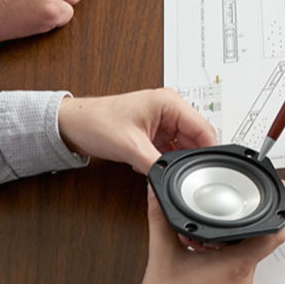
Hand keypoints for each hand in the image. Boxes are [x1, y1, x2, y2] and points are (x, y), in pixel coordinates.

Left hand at [57, 88, 215, 173]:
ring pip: (181, 148)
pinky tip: (147, 166)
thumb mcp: (131, 148)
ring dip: (173, 161)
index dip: (211, 151)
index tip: (211, 170)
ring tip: (157, 166)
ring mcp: (160, 122)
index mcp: (169, 102)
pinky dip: (161, 162)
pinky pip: (168, 151)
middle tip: (184, 176)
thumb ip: (157, 166)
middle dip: (189, 159)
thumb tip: (172, 180)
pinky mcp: (152, 133)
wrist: (73, 126)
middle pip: (195, 140)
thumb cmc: (95, 122)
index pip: (204, 128)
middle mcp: (168, 110)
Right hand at [135, 187, 284, 283]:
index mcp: (235, 265)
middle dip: (235, 227)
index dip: (277, 211)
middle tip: (215, 219)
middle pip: (254, 243)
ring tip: (199, 243)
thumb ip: (160, 218)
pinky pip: (234, 274)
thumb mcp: (162, 254)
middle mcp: (243, 280)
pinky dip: (221, 262)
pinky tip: (198, 260)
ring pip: (242, 259)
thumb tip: (156, 196)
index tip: (275, 197)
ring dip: (224, 246)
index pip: (273, 234)